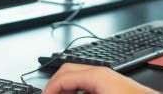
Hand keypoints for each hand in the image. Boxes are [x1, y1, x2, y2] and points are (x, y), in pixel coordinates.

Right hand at [41, 63, 158, 93]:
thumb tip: (58, 93)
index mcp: (96, 75)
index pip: (63, 76)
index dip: (49, 89)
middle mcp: (102, 72)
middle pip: (69, 70)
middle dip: (55, 84)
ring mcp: (108, 77)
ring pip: (79, 75)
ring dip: (67, 87)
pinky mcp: (113, 84)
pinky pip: (89, 82)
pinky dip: (79, 90)